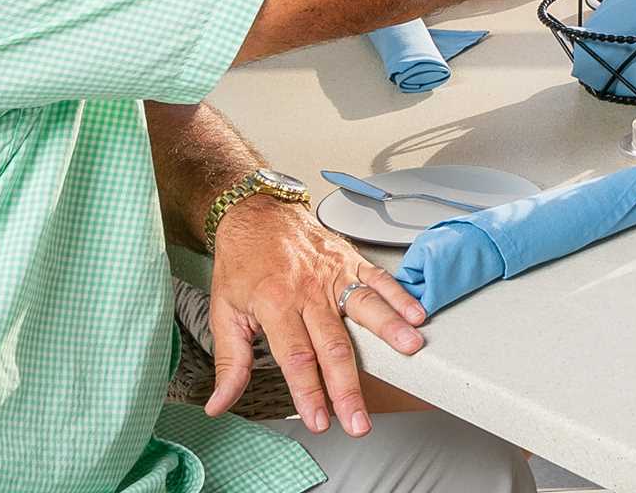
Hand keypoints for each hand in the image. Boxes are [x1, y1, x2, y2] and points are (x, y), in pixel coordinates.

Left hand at [205, 193, 423, 437]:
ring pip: (365, 307)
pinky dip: (399, 295)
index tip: (319, 421)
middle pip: (333, 345)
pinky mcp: (350, 260)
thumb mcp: (223, 313)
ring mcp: (333, 274)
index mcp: (274, 305)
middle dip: (347, 388)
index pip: (295, 358)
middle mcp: (308, 291)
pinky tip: (416, 313)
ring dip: (389, 330)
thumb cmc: (241, 264)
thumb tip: (219, 404)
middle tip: (359, 420)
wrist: (255, 214)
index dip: (309, 393)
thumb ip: (230, 363)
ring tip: (409, 352)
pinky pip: (378, 278)